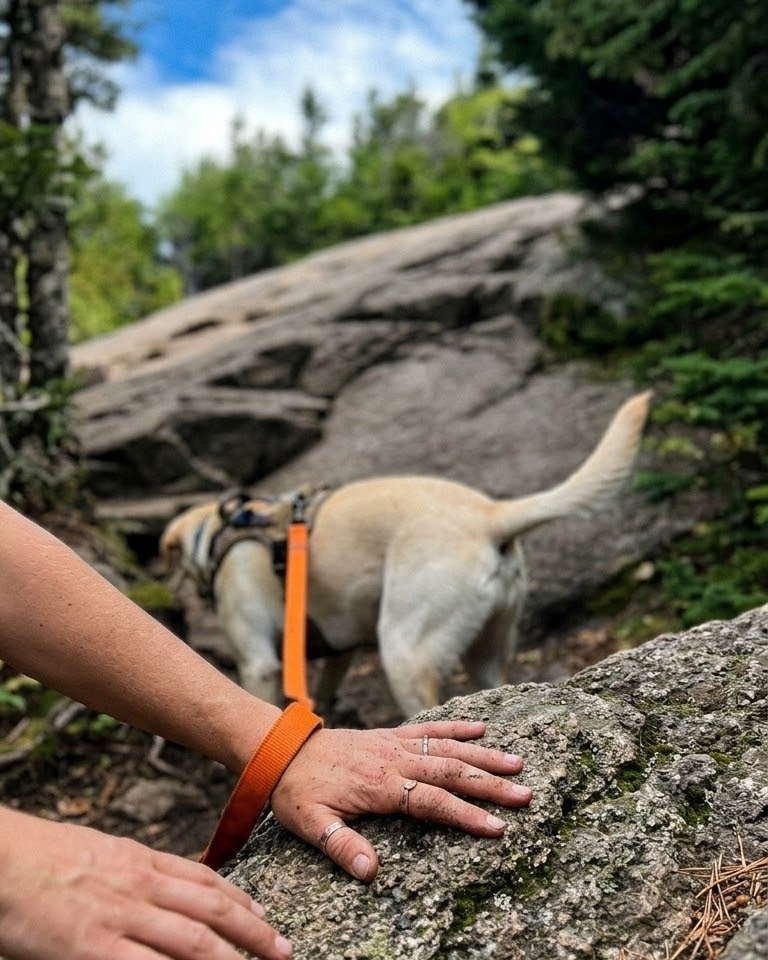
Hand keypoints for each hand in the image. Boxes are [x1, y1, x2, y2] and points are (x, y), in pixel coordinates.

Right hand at [0, 808, 292, 959]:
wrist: (1, 856)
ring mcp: (121, 917)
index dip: (241, 899)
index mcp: (140, 861)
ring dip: (233, 958)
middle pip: (213, 910)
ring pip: (195, 940)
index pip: (206, 880)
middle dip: (254, 931)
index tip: (264, 913)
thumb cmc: (41, 857)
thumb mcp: (98, 855)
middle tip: (283, 949)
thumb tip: (156, 888)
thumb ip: (130, 873)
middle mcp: (142, 885)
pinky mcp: (95, 948)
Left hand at [271, 720, 530, 881]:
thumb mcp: (310, 825)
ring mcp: (395, 745)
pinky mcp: (390, 735)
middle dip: (489, 785)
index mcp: (380, 786)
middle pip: (450, 773)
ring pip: (447, 749)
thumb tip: (370, 872)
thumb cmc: (298, 792)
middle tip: (525, 795)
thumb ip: (342, 846)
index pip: (432, 803)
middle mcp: (394, 762)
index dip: (465, 815)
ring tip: (517, 763)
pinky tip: (480, 729)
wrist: (283, 750)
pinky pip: (429, 729)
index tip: (497, 827)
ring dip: (482, 756)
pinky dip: (455, 728)